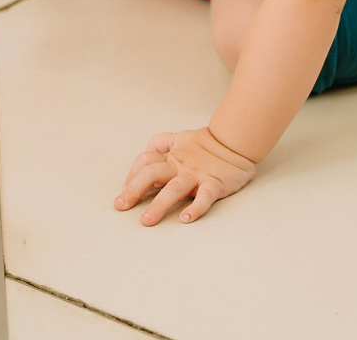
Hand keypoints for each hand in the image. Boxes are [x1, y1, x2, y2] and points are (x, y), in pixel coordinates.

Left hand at [114, 128, 255, 225]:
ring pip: (174, 188)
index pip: (145, 161)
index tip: (124, 191)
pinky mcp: (214, 183)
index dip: (131, 175)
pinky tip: (185, 218)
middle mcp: (180, 165)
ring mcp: (197, 174)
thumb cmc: (206, 143)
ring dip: (159, 205)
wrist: (236, 142)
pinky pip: (204, 197)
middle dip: (134, 190)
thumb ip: (160, 144)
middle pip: (152, 173)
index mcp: (171, 155)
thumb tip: (143, 158)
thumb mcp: (179, 137)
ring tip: (148, 220)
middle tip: (121, 205)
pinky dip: (195, 207)